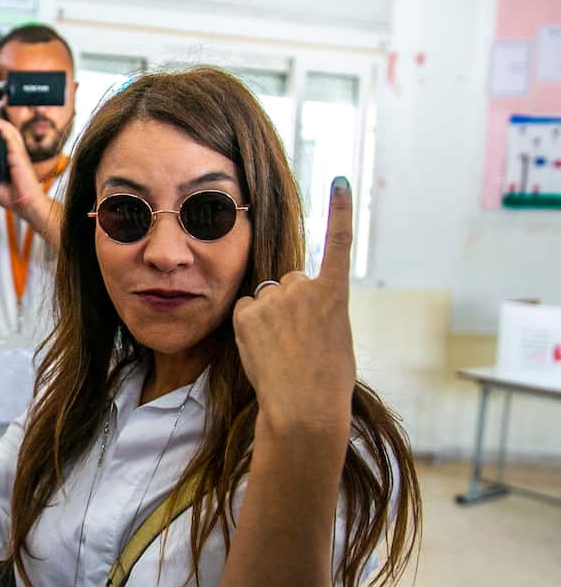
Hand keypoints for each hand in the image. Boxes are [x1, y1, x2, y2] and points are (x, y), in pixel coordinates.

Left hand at [0, 114, 51, 220]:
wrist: (25, 204)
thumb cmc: (14, 196)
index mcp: (8, 159)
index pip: (1, 140)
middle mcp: (14, 153)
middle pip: (5, 131)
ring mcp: (17, 153)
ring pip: (8, 131)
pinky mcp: (19, 155)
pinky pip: (10, 137)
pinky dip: (2, 128)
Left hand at [232, 178, 355, 436]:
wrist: (304, 405)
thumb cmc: (327, 383)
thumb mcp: (336, 340)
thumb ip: (319, 314)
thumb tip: (300, 313)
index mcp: (334, 293)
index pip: (338, 242)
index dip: (339, 210)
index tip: (340, 181)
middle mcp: (304, 287)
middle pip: (291, 284)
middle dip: (291, 306)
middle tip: (298, 341)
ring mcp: (275, 298)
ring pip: (266, 298)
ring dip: (269, 317)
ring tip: (281, 350)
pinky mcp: (249, 312)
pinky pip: (245, 310)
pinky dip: (248, 325)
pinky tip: (261, 348)